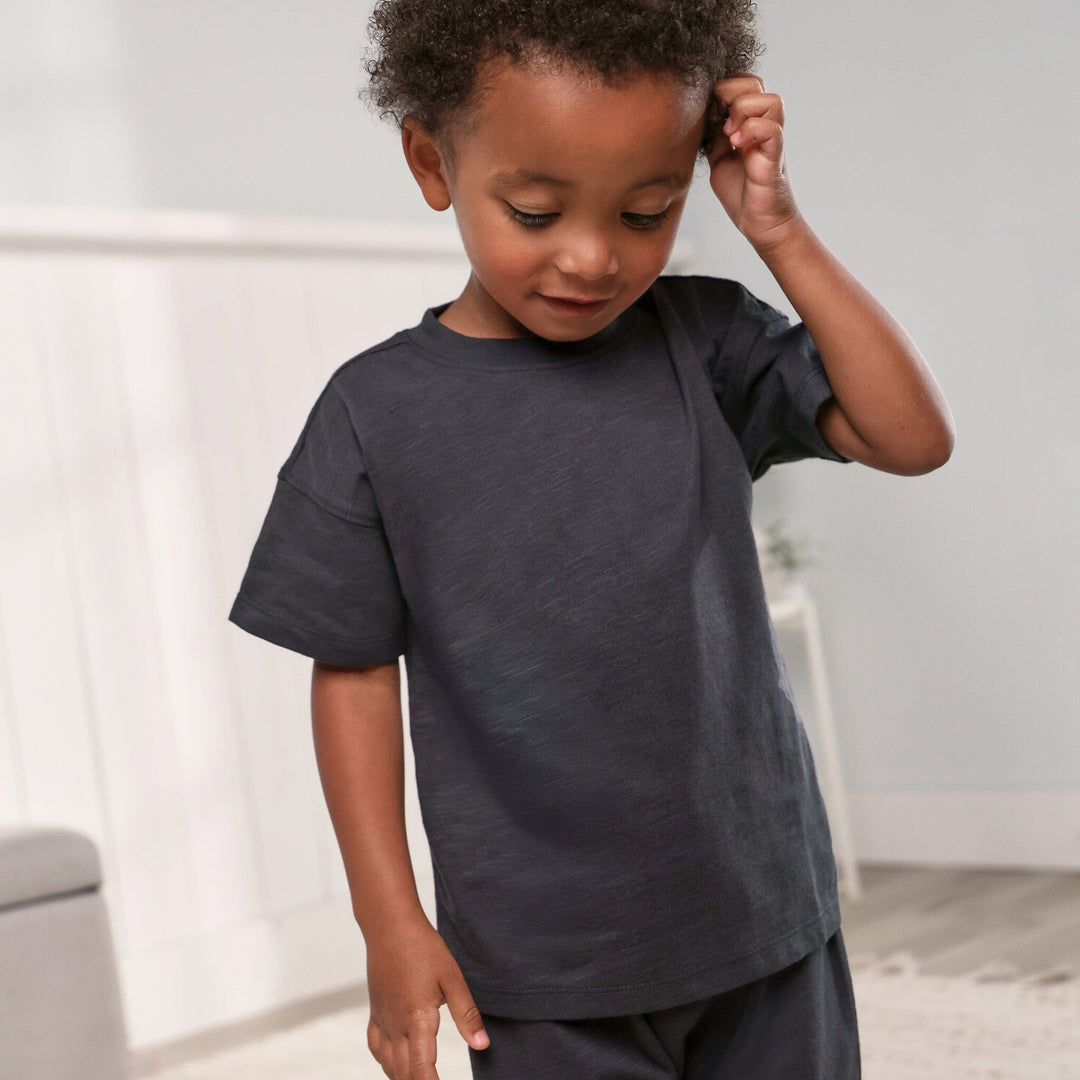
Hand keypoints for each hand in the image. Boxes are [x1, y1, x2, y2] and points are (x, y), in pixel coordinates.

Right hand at [365, 920, 489, 1078]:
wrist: (390, 925)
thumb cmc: (422, 947)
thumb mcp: (452, 978)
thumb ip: (467, 1014)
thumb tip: (482, 1044)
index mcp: (417, 1019)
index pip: (422, 1070)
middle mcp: (396, 1026)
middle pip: (404, 1073)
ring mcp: (383, 1020)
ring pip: (388, 1064)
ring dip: (403, 1077)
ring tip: (421, 1078)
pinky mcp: (375, 1011)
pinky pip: (376, 1047)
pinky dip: (386, 1062)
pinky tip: (395, 1062)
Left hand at [707, 74, 804, 252]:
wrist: (759, 224)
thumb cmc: (741, 194)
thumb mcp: (718, 160)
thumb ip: (713, 137)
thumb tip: (700, 116)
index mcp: (750, 124)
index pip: (743, 84)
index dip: (725, 88)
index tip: (710, 111)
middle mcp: (764, 126)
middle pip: (756, 83)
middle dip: (732, 92)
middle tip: (719, 119)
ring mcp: (772, 140)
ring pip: (771, 100)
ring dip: (744, 110)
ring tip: (729, 134)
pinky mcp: (774, 157)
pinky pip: (771, 129)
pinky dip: (751, 130)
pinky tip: (737, 145)